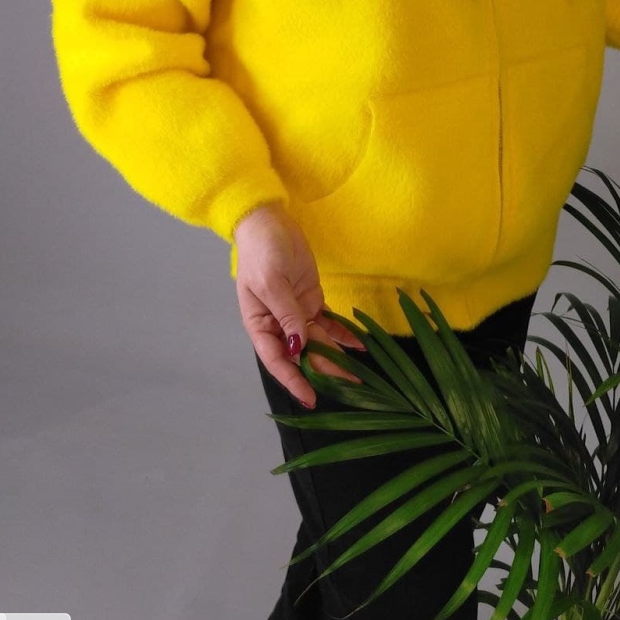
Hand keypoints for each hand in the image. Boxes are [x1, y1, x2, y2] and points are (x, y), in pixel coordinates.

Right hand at [233, 201, 366, 408]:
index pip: (277, 359)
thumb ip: (287, 315)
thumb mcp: (272, 283)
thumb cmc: (262, 252)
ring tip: (359, 374)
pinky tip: (359, 344)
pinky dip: (342, 334)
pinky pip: (328, 323)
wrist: (269, 221)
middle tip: (349, 388)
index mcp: (260, 324)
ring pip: (318, 342)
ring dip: (336, 356)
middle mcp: (279, 324)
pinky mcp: (312, 300)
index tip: (310, 398)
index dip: (293, 380)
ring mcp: (297, 313)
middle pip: (302, 355)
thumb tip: (298, 348)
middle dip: (323, 372)